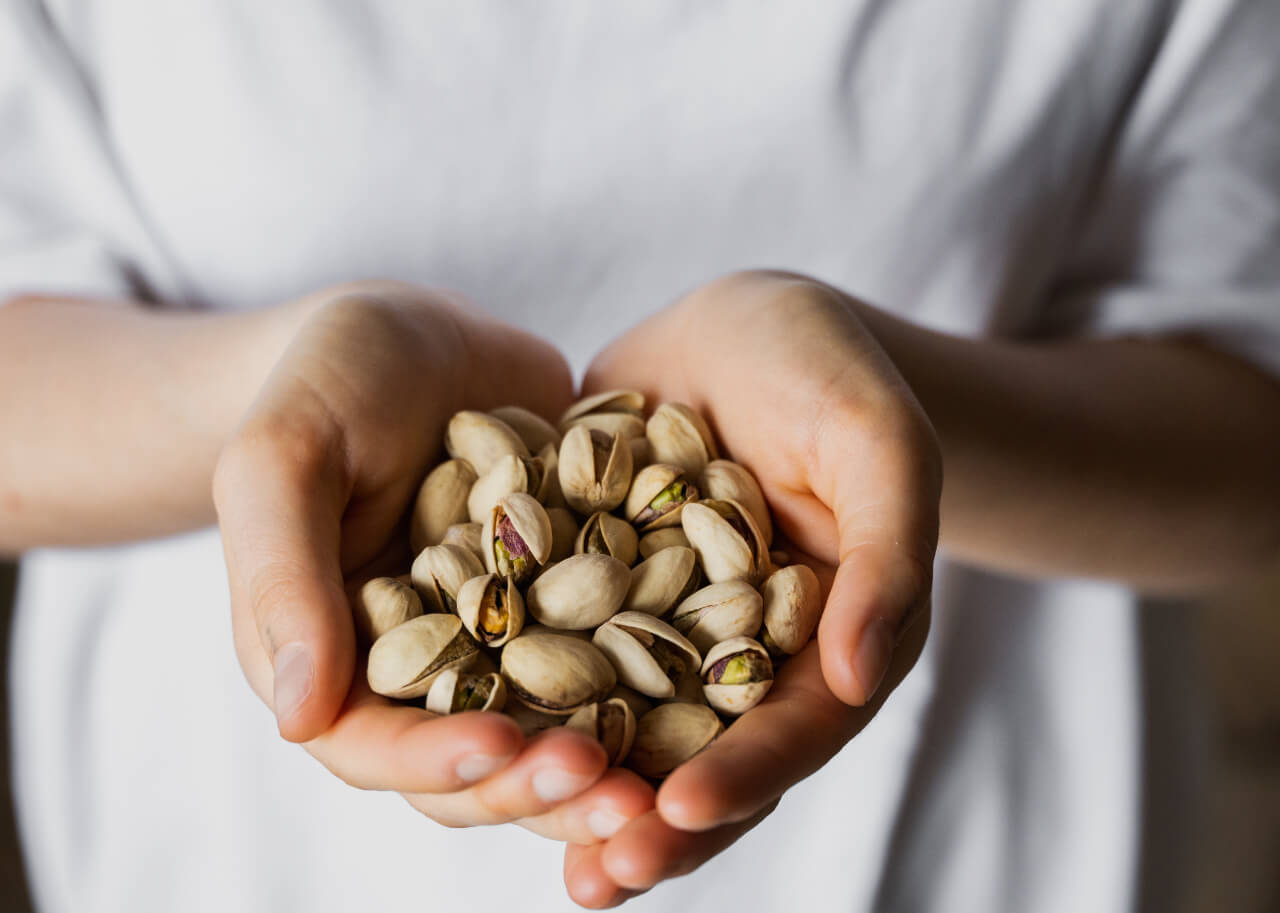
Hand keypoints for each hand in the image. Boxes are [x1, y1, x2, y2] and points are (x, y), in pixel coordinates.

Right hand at [212, 281, 652, 839]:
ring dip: (608, 765)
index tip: (505, 747)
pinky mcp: (571, 607)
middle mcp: (424, 672)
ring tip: (670, 780)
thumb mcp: (285, 457)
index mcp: (333, 661)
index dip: (437, 760)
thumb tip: (298, 718)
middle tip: (618, 793)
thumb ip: (286, 576)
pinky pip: (615, 661)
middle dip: (541, 786)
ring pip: (553, 733)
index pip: (376, 746)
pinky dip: (659, 690)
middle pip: (478, 765)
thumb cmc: (327, 379)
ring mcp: (505, 644)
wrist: (419, 334)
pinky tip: (718, 690)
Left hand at [563, 270, 941, 905]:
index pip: (795, 727)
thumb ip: (885, 553)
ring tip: (543, 853)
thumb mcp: (877, 441)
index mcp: (830, 639)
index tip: (683, 808)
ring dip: (585, 793)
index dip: (748, 774)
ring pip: (629, 732)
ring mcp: (664, 633)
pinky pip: (559, 659)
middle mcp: (743, 657)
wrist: (739, 327)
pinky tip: (471, 734)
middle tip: (601, 874)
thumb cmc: (829, 370)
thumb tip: (858, 676)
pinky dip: (525, 703)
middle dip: (659, 822)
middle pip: (708, 757)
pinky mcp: (594, 595)